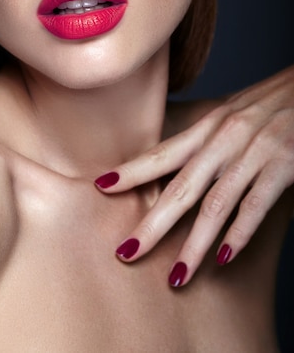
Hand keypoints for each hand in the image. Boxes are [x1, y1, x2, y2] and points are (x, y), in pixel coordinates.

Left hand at [94, 65, 293, 285]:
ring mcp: (254, 151)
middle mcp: (226, 138)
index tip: (102, 187)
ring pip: (216, 204)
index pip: (163, 152)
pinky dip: (240, 233)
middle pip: (181, 187)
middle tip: (127, 253)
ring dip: (193, 244)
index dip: (132, 171)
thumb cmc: (275, 102)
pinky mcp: (284, 163)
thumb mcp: (236, 113)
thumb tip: (181, 160)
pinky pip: (256, 205)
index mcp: (211, 126)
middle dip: (152, 224)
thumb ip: (209, 138)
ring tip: (176, 275)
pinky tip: (224, 257)